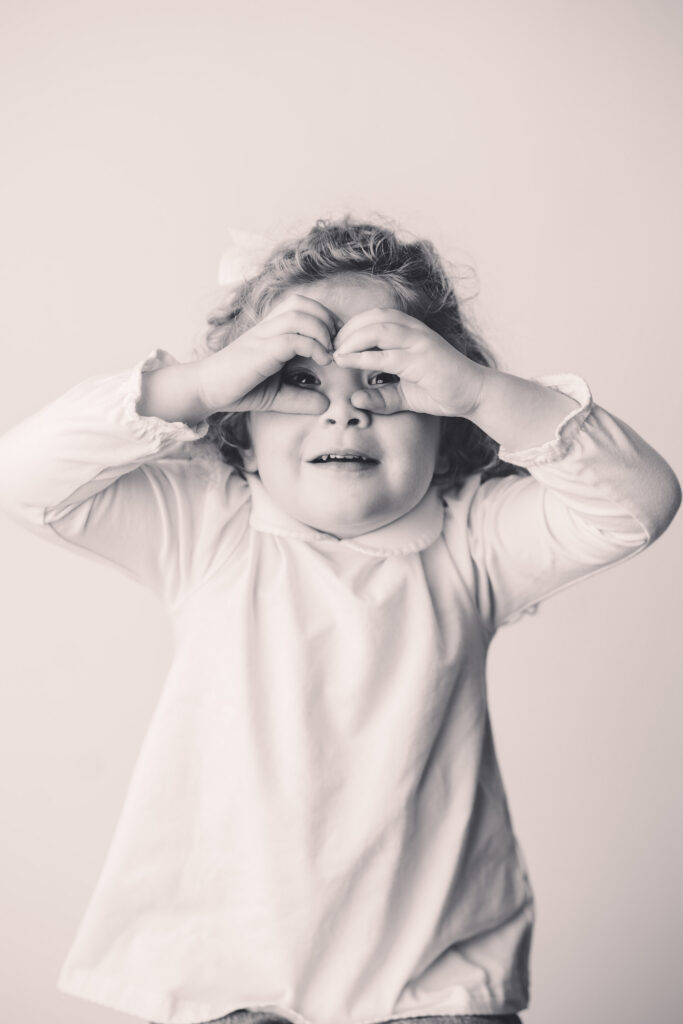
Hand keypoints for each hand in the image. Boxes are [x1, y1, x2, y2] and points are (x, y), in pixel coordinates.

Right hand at [197, 294, 336, 414]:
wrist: (207, 389)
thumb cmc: (239, 388)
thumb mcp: (277, 395)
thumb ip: (300, 398)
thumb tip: (326, 403)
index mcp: (271, 329)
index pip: (301, 306)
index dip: (324, 317)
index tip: (336, 342)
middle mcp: (267, 327)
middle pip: (302, 302)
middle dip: (327, 319)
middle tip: (337, 344)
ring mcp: (262, 336)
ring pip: (299, 315)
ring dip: (322, 330)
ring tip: (330, 352)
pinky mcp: (260, 350)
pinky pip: (292, 338)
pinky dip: (313, 346)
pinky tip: (322, 360)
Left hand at [334, 308, 485, 416]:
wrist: (474, 394)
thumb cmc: (441, 391)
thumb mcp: (405, 395)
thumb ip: (381, 396)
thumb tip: (354, 399)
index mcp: (410, 332)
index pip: (375, 317)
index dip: (351, 326)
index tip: (332, 342)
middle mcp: (414, 331)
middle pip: (372, 317)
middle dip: (346, 330)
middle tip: (328, 346)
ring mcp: (419, 342)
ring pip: (377, 329)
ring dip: (351, 339)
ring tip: (335, 353)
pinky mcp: (423, 358)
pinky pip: (387, 353)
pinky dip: (363, 356)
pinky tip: (347, 361)